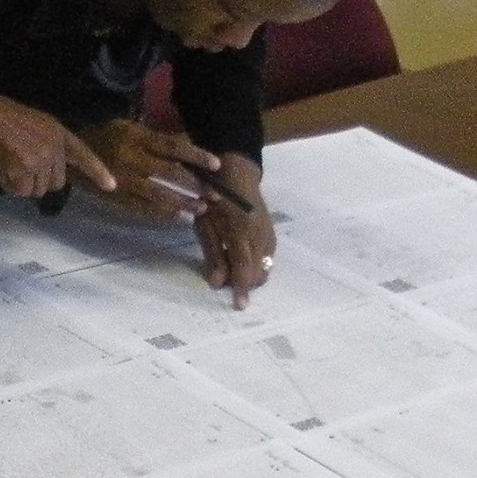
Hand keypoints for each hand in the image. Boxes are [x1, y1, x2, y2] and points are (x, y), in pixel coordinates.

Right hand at [0, 91, 116, 199]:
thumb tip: (47, 180)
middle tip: (19, 168)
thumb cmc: (2, 123)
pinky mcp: (27, 168)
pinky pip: (21, 191)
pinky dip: (9, 186)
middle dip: (38, 182)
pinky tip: (2, 170)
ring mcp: (42, 157)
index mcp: (57, 132)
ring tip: (8, 165)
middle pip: (56, 183)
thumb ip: (46, 150)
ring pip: (38, 190)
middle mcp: (54, 145)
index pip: (82, 154)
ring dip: (21, 184)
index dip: (98, 171)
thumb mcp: (33, 130)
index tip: (112, 186)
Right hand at [76, 120, 224, 222]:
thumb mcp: (128, 128)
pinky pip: (141, 208)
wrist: (70, 156)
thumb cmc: (104, 137)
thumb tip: (186, 144)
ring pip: (157, 195)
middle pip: (168, 173)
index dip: (195, 156)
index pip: (172, 146)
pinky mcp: (115, 198)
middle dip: (193, 185)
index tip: (216, 165)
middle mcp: (130, 159)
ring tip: (199, 211)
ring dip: (180, 204)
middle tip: (214, 195)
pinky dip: (160, 214)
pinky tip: (176, 217)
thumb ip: (154, 137)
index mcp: (135, 137)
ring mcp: (122, 181)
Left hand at [192, 154, 275, 308]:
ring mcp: (269, 233)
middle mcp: (261, 236)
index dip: (242, 289)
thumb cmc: (212, 196)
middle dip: (245, 283)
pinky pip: (267, 256)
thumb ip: (213, 255)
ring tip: (231, 269)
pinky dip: (256, 264)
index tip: (239, 306)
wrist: (235, 170)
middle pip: (259, 272)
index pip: (245, 269)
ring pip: (265, 266)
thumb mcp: (205, 225)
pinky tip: (241, 258)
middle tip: (225, 282)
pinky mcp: (271, 232)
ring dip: (251, 274)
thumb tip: (218, 284)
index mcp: (242, 233)